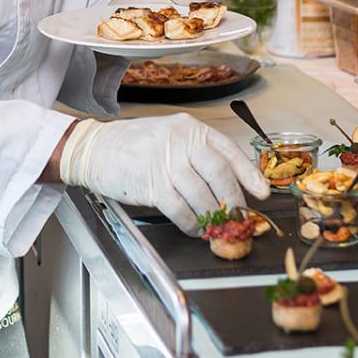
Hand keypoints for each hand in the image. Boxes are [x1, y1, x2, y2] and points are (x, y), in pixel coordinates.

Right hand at [57, 113, 269, 234]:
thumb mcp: (169, 137)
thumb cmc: (133, 145)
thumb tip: (228, 185)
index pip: (228, 151)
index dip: (249, 174)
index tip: (262, 193)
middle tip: (238, 219)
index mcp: (190, 129)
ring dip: (213, 217)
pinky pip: (181, 210)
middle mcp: (181, 142)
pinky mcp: (151, 185)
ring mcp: (165, 162)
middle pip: (220, 175)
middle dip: (234, 202)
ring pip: (203, 196)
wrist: (94, 149)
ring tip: (216, 227)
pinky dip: (192, 224)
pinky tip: (194, 229)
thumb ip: (196, 154)